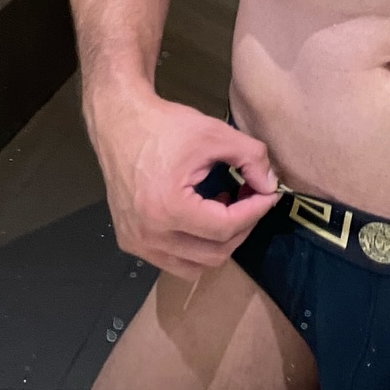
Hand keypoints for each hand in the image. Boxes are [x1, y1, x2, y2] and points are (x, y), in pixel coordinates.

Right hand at [84, 89, 279, 281]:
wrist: (119, 123)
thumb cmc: (165, 126)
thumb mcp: (214, 133)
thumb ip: (251, 158)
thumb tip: (270, 186)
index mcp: (168, 208)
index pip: (226, 227)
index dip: (255, 211)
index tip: (268, 194)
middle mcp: (150, 234)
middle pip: (214, 253)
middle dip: (241, 228)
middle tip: (249, 199)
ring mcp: (137, 243)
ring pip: (195, 266)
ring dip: (218, 242)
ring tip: (223, 209)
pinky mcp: (129, 242)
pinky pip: (173, 260)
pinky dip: (194, 247)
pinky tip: (199, 215)